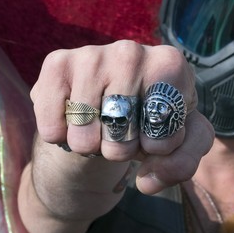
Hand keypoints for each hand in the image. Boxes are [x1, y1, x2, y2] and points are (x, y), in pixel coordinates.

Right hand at [31, 40, 213, 192]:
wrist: (104, 106)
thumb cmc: (148, 122)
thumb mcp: (179, 143)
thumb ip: (181, 163)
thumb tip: (147, 180)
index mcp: (169, 64)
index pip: (164, 129)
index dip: (158, 147)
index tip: (153, 133)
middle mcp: (131, 52)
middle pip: (122, 133)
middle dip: (121, 149)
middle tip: (121, 132)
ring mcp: (91, 55)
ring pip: (84, 136)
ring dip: (90, 146)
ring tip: (97, 127)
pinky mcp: (56, 64)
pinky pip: (52, 127)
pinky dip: (60, 137)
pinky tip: (72, 120)